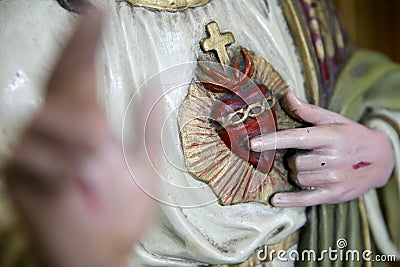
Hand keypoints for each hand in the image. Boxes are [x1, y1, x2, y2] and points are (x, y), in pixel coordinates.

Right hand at [4, 10, 157, 266]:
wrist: (102, 254)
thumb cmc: (119, 214)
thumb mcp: (145, 167)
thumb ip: (148, 128)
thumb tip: (157, 87)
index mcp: (85, 124)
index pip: (81, 73)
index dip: (85, 42)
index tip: (96, 11)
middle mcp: (57, 129)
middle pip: (62, 82)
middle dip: (80, 64)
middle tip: (99, 60)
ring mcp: (34, 151)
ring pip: (51, 119)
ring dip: (80, 138)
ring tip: (96, 162)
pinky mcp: (20, 176)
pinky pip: (36, 156)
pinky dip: (64, 168)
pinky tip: (75, 183)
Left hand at [251, 92, 393, 206]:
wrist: (382, 160)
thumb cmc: (351, 135)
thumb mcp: (334, 120)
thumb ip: (308, 110)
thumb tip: (286, 95)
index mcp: (330, 137)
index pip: (296, 138)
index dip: (273, 140)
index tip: (253, 143)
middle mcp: (332, 159)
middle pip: (294, 162)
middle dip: (294, 158)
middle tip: (309, 154)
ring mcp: (334, 180)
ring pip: (297, 178)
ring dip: (298, 173)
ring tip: (315, 167)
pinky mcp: (333, 195)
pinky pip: (305, 199)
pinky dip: (289, 200)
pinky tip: (276, 199)